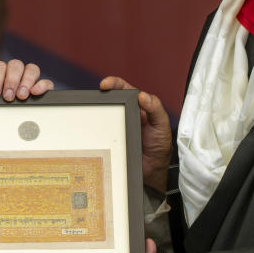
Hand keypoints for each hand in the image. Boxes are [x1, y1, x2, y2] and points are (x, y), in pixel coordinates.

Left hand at [0, 59, 53, 100]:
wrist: (0, 123)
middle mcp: (14, 73)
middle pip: (16, 65)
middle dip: (11, 81)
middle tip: (8, 97)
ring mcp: (29, 79)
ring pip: (32, 68)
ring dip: (26, 81)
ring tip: (21, 96)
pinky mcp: (42, 89)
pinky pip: (47, 81)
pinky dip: (42, 85)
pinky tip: (35, 92)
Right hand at [100, 76, 173, 190]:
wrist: (154, 169)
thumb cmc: (160, 144)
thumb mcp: (162, 125)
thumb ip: (156, 109)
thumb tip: (143, 96)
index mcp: (138, 106)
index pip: (124, 89)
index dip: (113, 83)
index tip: (105, 84)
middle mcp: (125, 114)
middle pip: (109, 101)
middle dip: (99, 96)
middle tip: (95, 97)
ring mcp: (115, 127)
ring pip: (101, 116)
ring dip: (95, 114)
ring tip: (92, 112)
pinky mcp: (109, 141)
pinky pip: (99, 134)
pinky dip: (93, 132)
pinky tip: (91, 131)